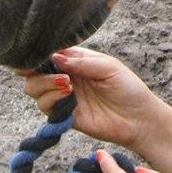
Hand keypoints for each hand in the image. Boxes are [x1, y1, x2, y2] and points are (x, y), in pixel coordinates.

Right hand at [17, 46, 159, 151]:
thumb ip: (81, 61)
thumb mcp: (108, 67)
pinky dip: (50, 99)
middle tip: (57, 73)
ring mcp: (62, 97)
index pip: (48, 54)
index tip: (32, 55)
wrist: (139, 119)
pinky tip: (67, 94)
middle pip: (33, 72)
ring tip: (67, 84)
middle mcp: (65, 77)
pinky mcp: (63, 116)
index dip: (37, 54)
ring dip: (44, 84)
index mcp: (75, 61)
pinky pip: (45, 107)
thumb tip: (54, 57)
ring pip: (33, 89)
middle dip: (35, 70)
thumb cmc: (128, 88)